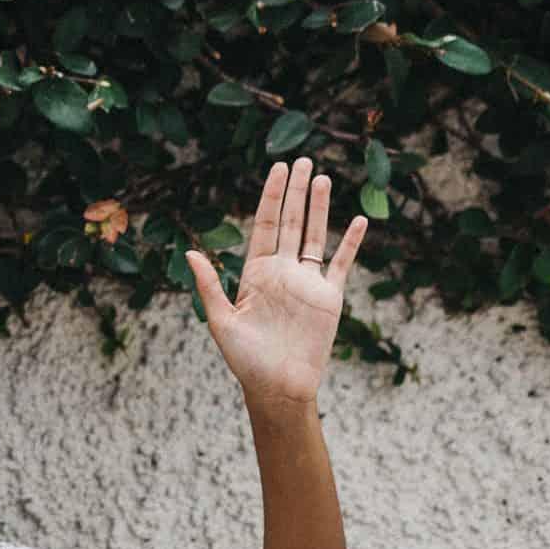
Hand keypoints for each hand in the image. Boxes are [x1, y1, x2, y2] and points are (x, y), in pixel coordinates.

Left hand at [183, 157, 366, 408]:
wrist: (277, 387)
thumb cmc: (245, 360)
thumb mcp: (221, 321)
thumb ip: (209, 285)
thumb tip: (190, 253)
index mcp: (255, 273)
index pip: (265, 225)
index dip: (271, 197)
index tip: (278, 169)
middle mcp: (282, 272)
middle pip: (290, 222)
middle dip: (296, 192)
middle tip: (303, 160)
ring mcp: (307, 283)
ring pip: (315, 236)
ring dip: (320, 208)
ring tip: (323, 178)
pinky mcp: (329, 298)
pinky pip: (341, 264)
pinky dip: (351, 244)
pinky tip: (359, 221)